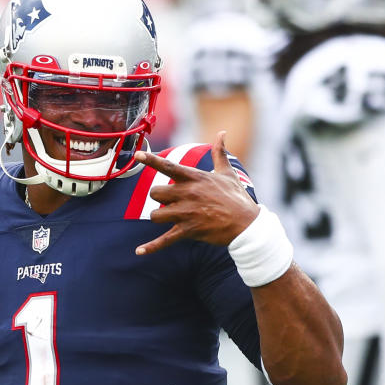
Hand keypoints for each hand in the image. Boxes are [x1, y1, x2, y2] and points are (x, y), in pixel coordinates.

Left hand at [134, 132, 259, 254]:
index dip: (151, 160)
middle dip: (160, 198)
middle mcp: (188, 194)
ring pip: (156, 215)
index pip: (168, 166)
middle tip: (172, 202)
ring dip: (160, 217)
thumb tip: (222, 133)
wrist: (247, 225)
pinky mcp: (189, 231)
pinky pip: (164, 240)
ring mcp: (187, 213)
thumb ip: (220, 153)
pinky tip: (139, 251)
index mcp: (195, 178)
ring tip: (171, 218)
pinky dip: (151, 247)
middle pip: (156, 193)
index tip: (138, 155)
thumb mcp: (228, 173)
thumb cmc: (237, 198)